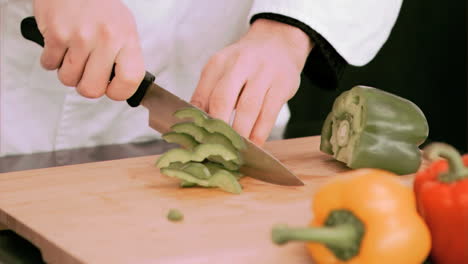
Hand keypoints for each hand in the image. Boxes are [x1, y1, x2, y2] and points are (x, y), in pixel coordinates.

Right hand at [33, 0, 144, 99]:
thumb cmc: (100, 6)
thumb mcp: (124, 28)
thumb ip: (124, 56)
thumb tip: (120, 85)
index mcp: (127, 39)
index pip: (130, 80)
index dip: (119, 92)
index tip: (111, 89)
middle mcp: (106, 39)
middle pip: (92, 89)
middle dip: (86, 86)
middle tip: (86, 73)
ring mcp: (80, 37)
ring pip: (68, 79)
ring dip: (67, 71)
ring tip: (73, 53)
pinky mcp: (56, 34)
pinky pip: (49, 64)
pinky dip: (51, 59)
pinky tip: (60, 44)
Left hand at [191, 19, 312, 145]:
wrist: (278, 41)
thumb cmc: (245, 64)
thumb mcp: (222, 71)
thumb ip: (208, 95)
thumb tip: (196, 127)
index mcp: (218, 63)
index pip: (202, 96)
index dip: (198, 122)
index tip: (198, 141)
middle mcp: (239, 64)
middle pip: (222, 99)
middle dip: (218, 128)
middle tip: (215, 149)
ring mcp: (263, 73)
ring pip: (248, 108)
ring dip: (240, 133)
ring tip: (235, 151)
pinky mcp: (282, 84)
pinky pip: (269, 113)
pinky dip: (260, 133)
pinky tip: (254, 144)